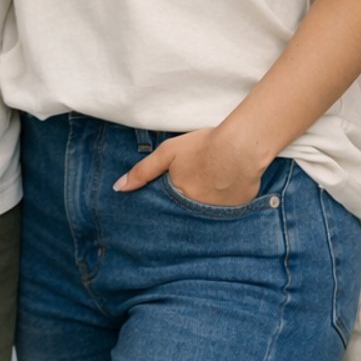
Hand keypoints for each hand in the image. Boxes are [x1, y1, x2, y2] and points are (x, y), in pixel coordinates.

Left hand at [113, 128, 266, 206]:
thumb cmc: (204, 146)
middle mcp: (195, 213)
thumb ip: (143, 171)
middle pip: (186, 213)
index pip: (166, 209)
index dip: (167, 202)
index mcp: (177, 199)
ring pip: (207, 213)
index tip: (173, 193)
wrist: (242, 146)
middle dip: (187, 205)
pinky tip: (230, 186)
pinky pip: (228, 210)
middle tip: (195, 187)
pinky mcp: (238, 211)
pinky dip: (227, 201)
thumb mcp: (168, 152)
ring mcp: (218, 215)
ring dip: (207, 203)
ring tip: (212, 186)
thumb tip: (118, 188)